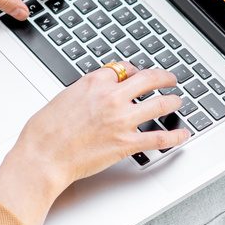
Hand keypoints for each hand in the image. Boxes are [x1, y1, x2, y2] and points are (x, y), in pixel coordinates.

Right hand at [0, 64, 189, 224]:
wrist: (43, 156)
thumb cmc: (44, 131)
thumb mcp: (63, 97)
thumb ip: (84, 92)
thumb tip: (94, 93)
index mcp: (93, 82)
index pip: (123, 69)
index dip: (134, 71)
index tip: (138, 74)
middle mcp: (111, 97)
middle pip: (148, 79)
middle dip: (163, 78)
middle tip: (170, 79)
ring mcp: (121, 120)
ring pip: (159, 104)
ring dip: (172, 101)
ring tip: (178, 101)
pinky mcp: (125, 143)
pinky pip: (158, 138)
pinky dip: (174, 136)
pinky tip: (182, 134)